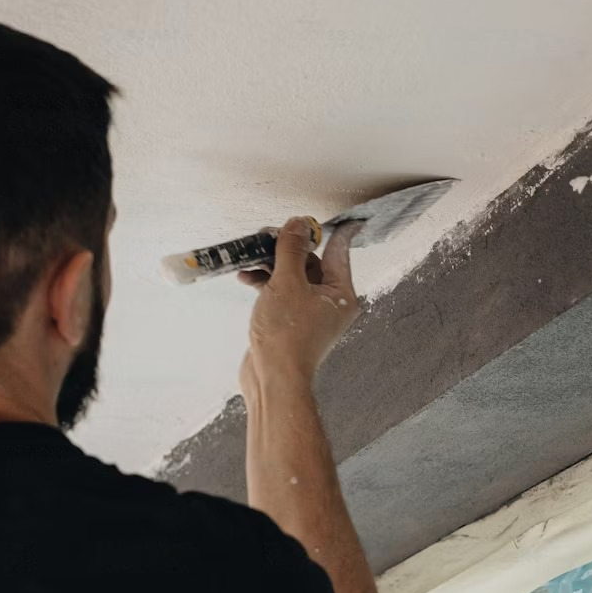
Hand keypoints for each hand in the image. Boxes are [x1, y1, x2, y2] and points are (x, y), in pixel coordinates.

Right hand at [238, 216, 361, 397]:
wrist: (272, 379)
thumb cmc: (286, 335)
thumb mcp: (287, 282)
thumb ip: (291, 249)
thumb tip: (297, 224)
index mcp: (340, 293)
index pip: (340, 250)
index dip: (336, 230)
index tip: (344, 214)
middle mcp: (330, 302)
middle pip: (311, 262)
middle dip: (287, 247)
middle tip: (266, 234)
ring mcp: (310, 314)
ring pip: (292, 277)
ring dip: (271, 265)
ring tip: (249, 258)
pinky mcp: (291, 322)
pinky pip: (281, 293)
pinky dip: (266, 283)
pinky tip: (247, 278)